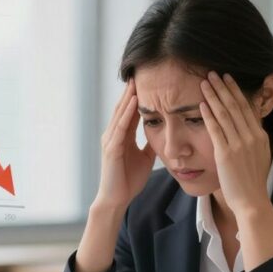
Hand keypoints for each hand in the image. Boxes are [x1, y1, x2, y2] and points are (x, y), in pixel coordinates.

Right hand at [94, 79, 155, 211]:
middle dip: (131, 91)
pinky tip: (134, 102)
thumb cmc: (129, 181)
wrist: (117, 199)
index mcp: (122, 136)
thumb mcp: (145, 158)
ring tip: (136, 81)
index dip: (137, 96)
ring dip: (128, 97)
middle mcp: (113, 135)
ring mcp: (110, 141)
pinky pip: (120, 127)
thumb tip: (162, 134)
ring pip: (120, 114)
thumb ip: (150, 145)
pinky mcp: (112, 149)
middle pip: (123, 108)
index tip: (147, 81)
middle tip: (139, 72)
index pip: (130, 111)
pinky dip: (127, 113)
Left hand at [199, 72, 272, 214]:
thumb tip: (249, 127)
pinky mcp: (226, 154)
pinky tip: (201, 104)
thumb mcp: (259, 156)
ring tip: (205, 82)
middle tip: (214, 73)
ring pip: (225, 114)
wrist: (252, 201)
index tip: (228, 79)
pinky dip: (208, 115)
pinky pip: (216, 130)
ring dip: (214, 96)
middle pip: (235, 106)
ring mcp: (239, 144)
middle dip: (223, 87)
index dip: (236, 91)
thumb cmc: (252, 182)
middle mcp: (251, 136)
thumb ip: (254, 140)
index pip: (247, 107)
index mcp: (260, 136)